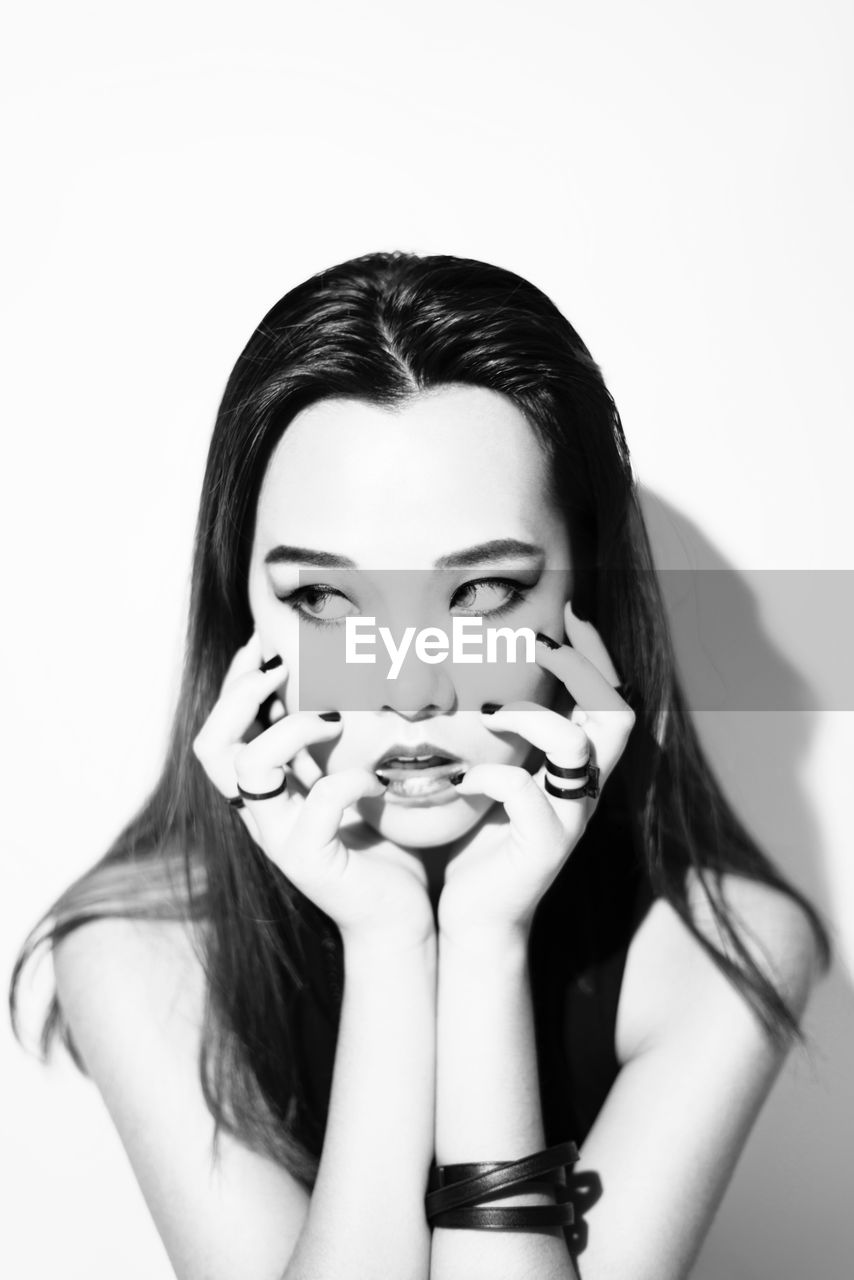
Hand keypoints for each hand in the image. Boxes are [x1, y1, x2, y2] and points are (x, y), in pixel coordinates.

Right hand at [193, 631, 435, 951]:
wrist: (400, 921)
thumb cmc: (385, 849)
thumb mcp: (353, 785)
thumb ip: (338, 748)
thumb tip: (354, 683)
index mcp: (265, 795)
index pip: (220, 732)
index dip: (235, 685)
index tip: (266, 646)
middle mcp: (260, 816)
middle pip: (212, 747)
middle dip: (240, 694)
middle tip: (282, 667)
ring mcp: (280, 839)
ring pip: (250, 768)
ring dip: (291, 729)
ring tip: (335, 720)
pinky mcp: (310, 861)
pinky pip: (319, 804)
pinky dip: (350, 780)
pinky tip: (378, 782)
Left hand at [436, 599, 635, 944]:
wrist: (476, 917)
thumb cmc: (477, 843)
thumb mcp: (491, 778)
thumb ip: (497, 738)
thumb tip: (466, 682)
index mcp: (575, 769)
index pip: (609, 700)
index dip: (597, 657)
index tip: (569, 617)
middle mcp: (584, 789)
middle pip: (617, 716)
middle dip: (582, 672)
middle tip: (539, 649)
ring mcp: (570, 817)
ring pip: (576, 746)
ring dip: (529, 718)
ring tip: (488, 716)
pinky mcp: (546, 846)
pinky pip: (524, 791)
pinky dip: (488, 776)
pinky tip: (460, 781)